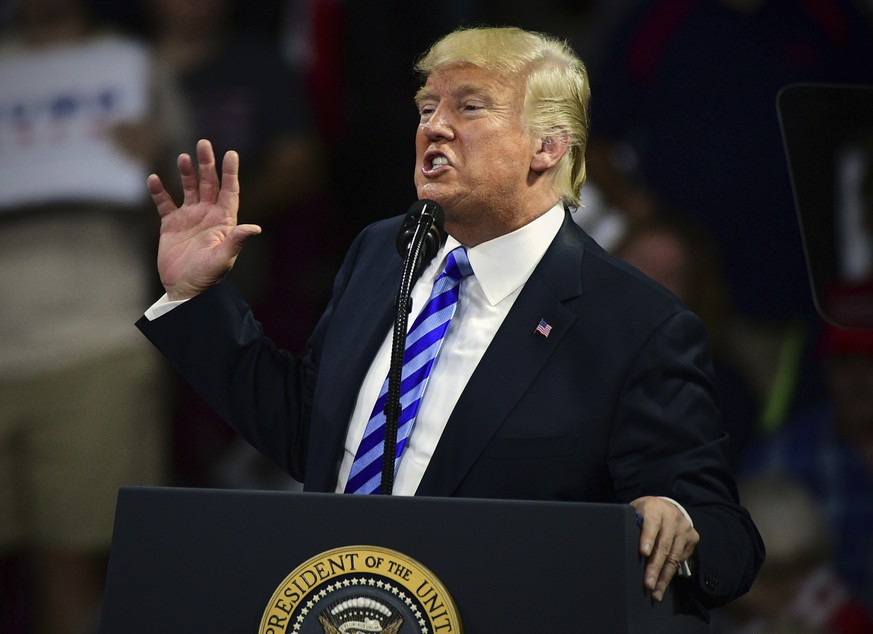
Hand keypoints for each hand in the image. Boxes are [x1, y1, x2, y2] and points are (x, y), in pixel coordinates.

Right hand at [147, 139, 260, 299]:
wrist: (185, 288)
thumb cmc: (208, 276)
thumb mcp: (223, 257)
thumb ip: (236, 240)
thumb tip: (255, 228)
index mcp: (224, 221)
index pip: (229, 191)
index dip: (230, 173)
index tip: (231, 154)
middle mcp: (208, 215)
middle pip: (209, 183)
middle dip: (207, 164)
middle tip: (204, 144)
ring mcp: (189, 217)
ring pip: (188, 188)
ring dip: (186, 173)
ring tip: (184, 157)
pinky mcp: (170, 224)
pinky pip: (164, 203)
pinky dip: (159, 191)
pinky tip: (154, 178)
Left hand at [630, 496, 699, 601]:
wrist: (667, 506)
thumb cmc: (646, 512)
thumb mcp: (636, 512)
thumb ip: (632, 524)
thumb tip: (624, 546)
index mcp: (655, 509)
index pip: (651, 524)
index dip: (647, 539)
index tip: (643, 553)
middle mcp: (673, 517)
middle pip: (664, 546)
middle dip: (655, 567)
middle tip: (647, 584)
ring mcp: (685, 528)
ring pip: (674, 557)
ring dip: (664, 577)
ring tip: (655, 592)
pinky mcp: (693, 538)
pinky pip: (681, 559)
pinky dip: (671, 573)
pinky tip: (663, 583)